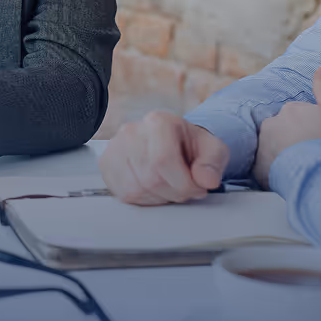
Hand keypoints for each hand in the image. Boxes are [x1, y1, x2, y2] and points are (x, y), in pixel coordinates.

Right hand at [99, 111, 229, 204]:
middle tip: (185, 189)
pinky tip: (154, 189)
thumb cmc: (189, 146)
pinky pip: (124, 194)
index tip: (197, 188)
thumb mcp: (212, 149)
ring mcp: (115, 149)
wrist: (171, 142)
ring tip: (170, 187)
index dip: (183, 183)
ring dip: (159, 197)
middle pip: (150, 178)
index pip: (163, 159)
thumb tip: (206, 180)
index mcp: (159, 122)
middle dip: (174, 193)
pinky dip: (144, 199)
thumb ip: (213, 163)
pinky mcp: (107, 165)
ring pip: (137, 188)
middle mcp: (132, 132)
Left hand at [253, 67, 320, 187]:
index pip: (296, 115)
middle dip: (293, 140)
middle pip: (282, 131)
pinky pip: (265, 168)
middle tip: (312, 154)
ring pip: (271, 148)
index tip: (320, 139)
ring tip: (303, 167)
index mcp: (290, 109)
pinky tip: (291, 176)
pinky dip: (274, 171)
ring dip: (282, 155)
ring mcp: (262, 146)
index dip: (311, 128)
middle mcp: (271, 125)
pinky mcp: (257, 169)